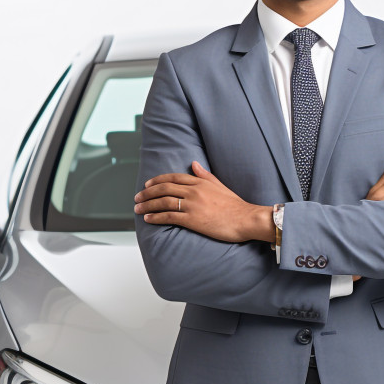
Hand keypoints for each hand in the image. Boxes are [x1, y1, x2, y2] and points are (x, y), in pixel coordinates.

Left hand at [134, 161, 272, 242]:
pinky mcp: (192, 220)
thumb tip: (194, 163)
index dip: (157, 181)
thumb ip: (205, 175)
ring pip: (163, 202)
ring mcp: (192, 205)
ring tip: (138, 209)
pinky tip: (148, 219)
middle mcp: (194, 191)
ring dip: (148, 205)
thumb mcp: (220, 185)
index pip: (173, 178)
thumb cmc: (235, 205)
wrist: (246, 219)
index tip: (147, 185)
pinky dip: (156, 217)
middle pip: (164, 188)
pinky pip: (169, 216)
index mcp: (200, 182)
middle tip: (138, 198)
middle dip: (147, 193)